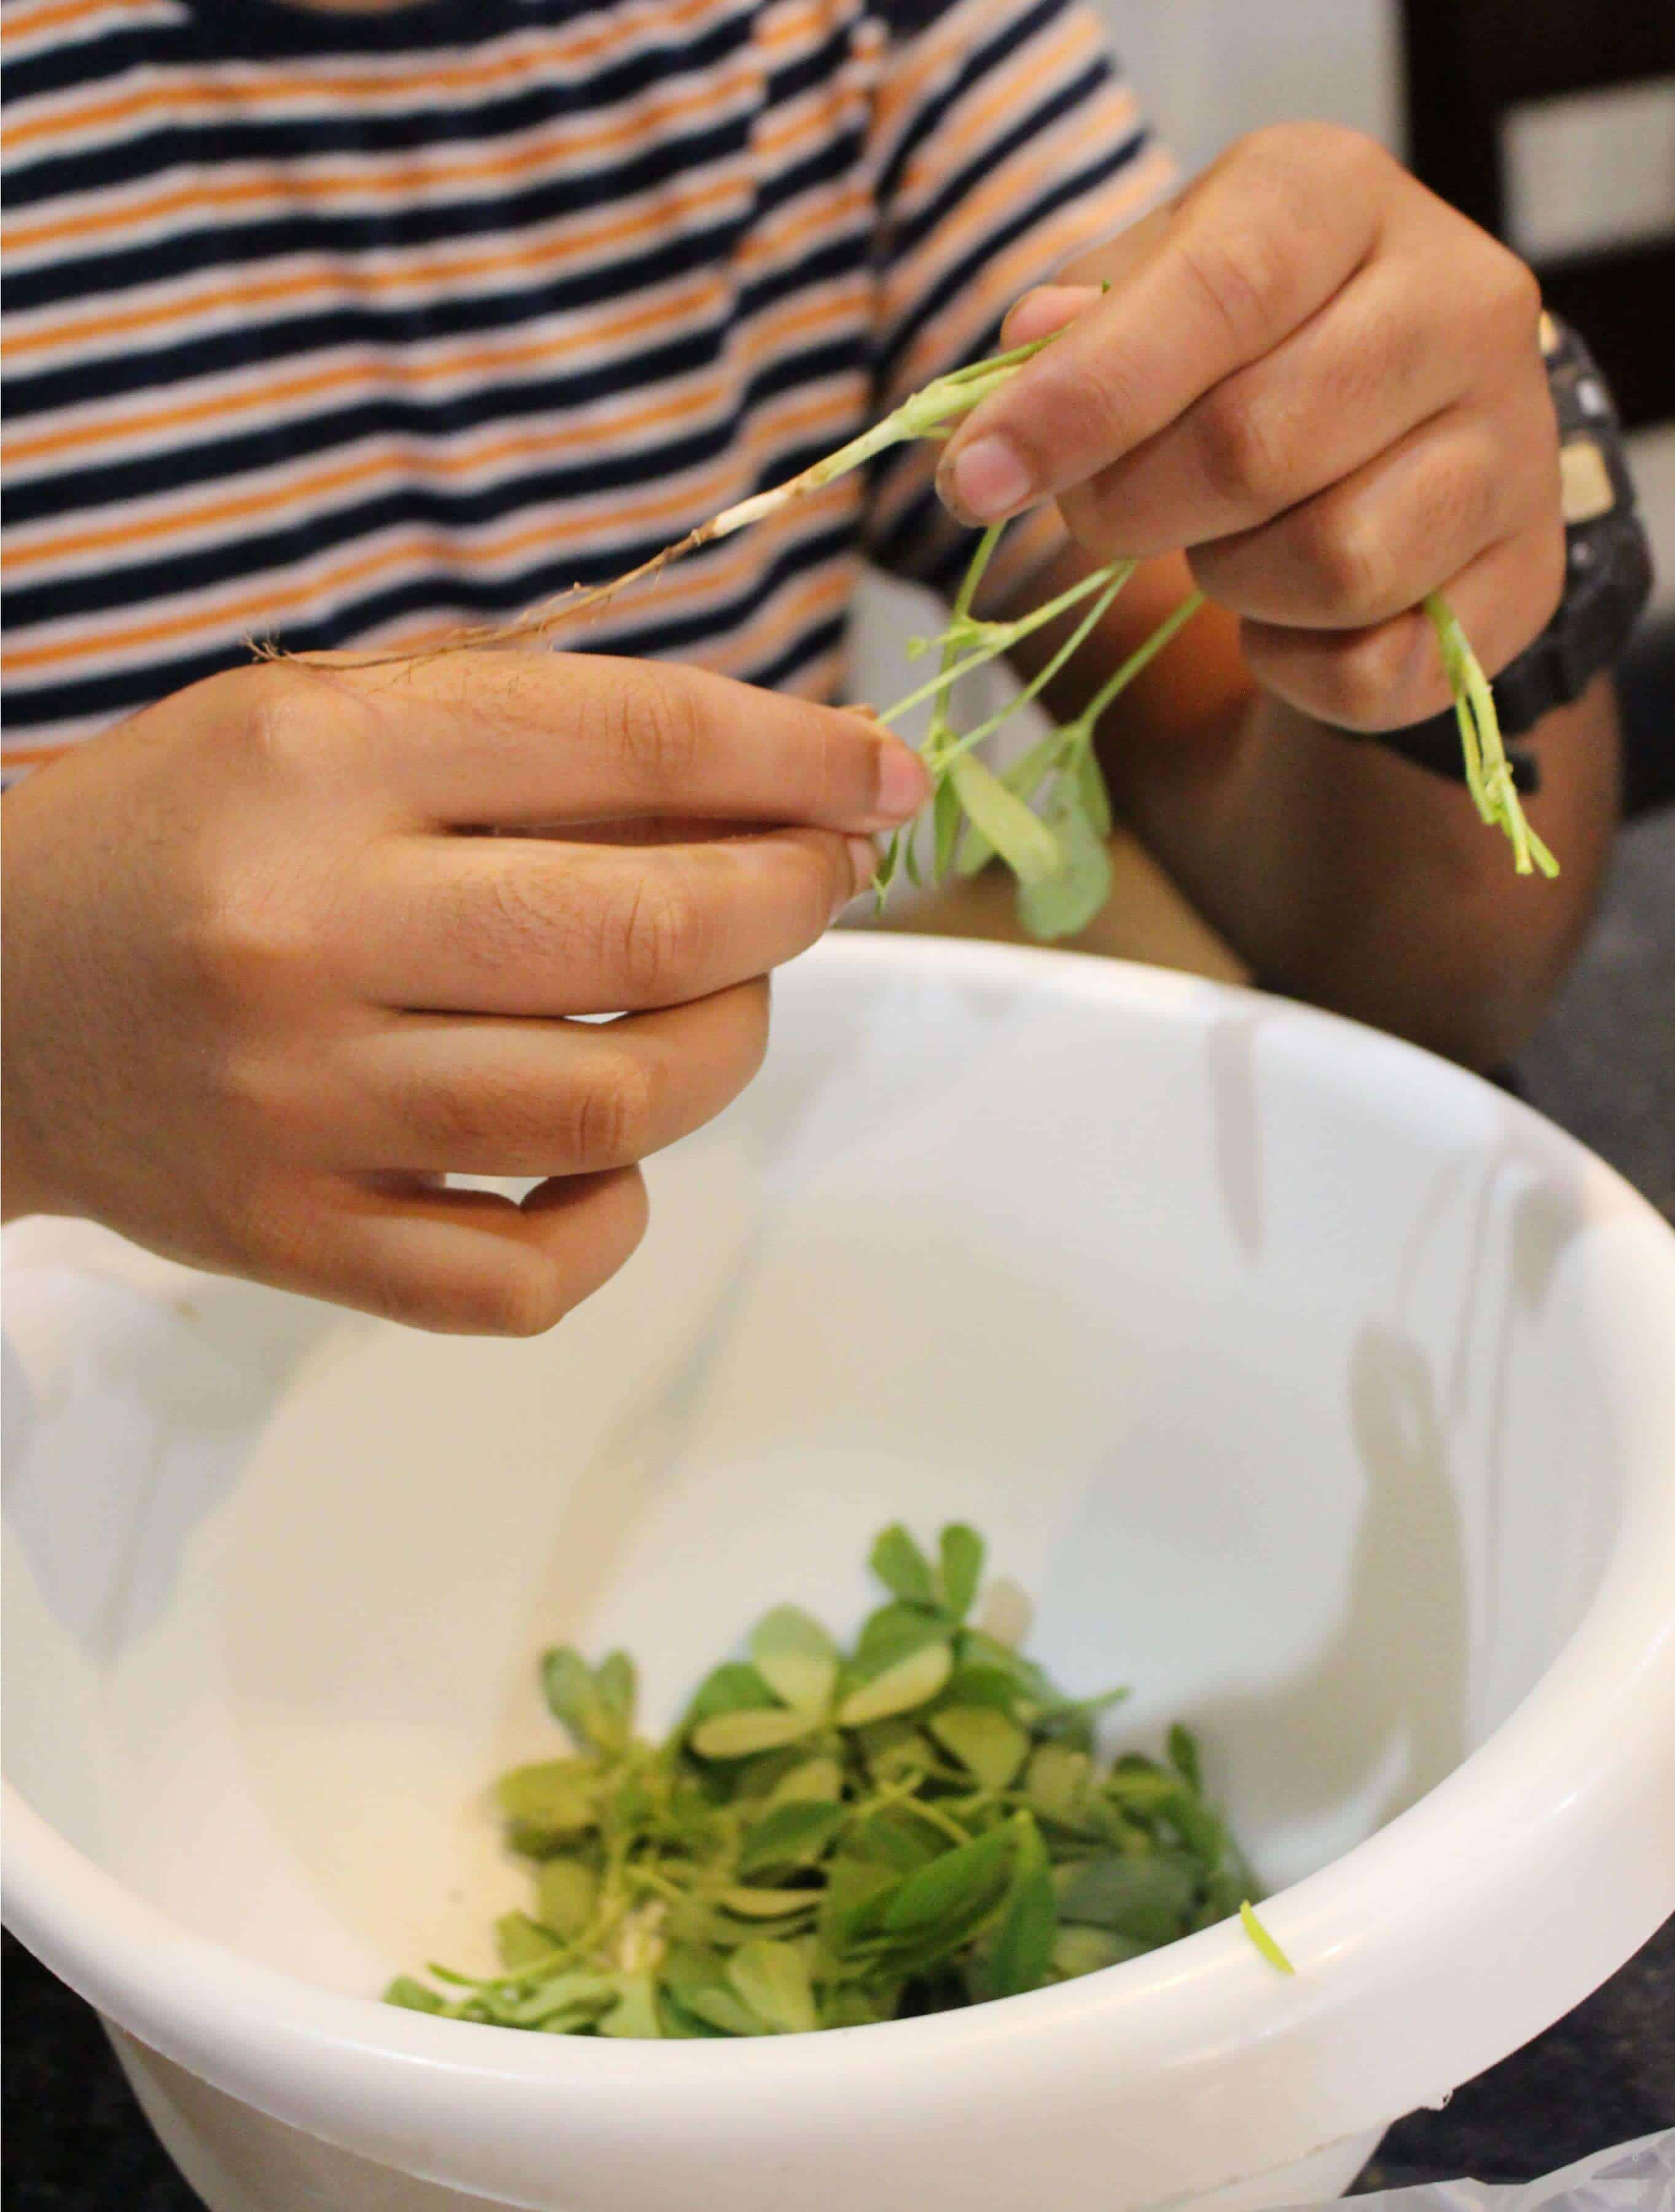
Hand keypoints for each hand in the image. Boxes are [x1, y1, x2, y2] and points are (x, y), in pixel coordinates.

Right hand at [1, 653, 924, 1331]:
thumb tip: (761, 776)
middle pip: (644, 933)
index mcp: (317, 763)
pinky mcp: (290, 1237)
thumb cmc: (179, 836)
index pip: (626, 744)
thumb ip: (522, 732)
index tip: (885, 775)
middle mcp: (307, 934)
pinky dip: (610, 1228)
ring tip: (727, 998)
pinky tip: (611, 1165)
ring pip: (610, 1111)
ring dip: (726, 1049)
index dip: (794, 757)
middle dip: (786, 900)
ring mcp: (300, 1107)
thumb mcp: (318, 719)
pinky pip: (518, 1280)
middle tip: (821, 882)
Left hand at [937, 125, 1563, 731]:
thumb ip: (1080, 325)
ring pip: (1331, 565)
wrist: (1397, 429)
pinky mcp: (1526, 578)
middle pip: (1259, 445)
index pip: (1219, 292)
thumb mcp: (1151, 295)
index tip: (974, 481)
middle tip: (1104, 517)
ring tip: (1223, 545)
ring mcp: (1512, 447)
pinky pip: (1378, 669)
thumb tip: (1029, 356)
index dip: (1082, 401)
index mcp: (1343, 200)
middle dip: (1135, 508)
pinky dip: (1296, 668)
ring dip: (1230, 581)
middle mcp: (1460, 303)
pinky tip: (1283, 616)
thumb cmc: (1243, 349)